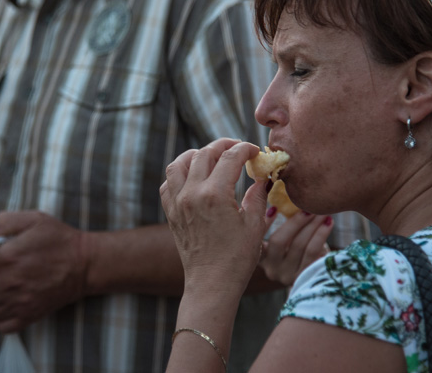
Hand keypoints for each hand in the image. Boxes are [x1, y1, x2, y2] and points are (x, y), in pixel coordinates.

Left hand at [0, 211, 87, 332]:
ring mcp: (20, 303)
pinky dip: (3, 319)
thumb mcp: (35, 219)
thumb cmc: (60, 240)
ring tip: (2, 292)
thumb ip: (5, 222)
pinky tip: (11, 305)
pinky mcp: (31, 316)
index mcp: (6, 258)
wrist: (85, 263)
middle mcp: (9, 284)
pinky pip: (4, 327)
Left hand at [159, 138, 265, 296]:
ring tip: (211, 156)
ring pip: (179, 163)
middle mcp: (192, 194)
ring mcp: (178, 203)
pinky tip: (193, 177)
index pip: (230, 157)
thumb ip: (258, 195)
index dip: (245, 149)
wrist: (212, 284)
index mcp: (215, 194)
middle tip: (237, 149)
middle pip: (204, 154)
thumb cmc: (238, 259)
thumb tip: (263, 176)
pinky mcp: (171, 213)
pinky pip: (168, 184)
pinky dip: (179, 174)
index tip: (254, 151)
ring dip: (196, 154)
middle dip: (223, 146)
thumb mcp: (255, 225)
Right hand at [259, 212, 332, 287]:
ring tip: (322, 212)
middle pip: (279, 241)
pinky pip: (313, 252)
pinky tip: (328, 223)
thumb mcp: (286, 240)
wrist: (317, 275)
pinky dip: (321, 235)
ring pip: (299, 245)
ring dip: (312, 225)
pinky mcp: (305, 277)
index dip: (264, 223)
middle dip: (295, 221)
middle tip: (308, 206)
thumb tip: (286, 200)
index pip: (257, 239)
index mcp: (260, 257)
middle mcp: (270, 269)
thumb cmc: (298, 250)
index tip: (275, 208)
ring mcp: (287, 276)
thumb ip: (282, 226)